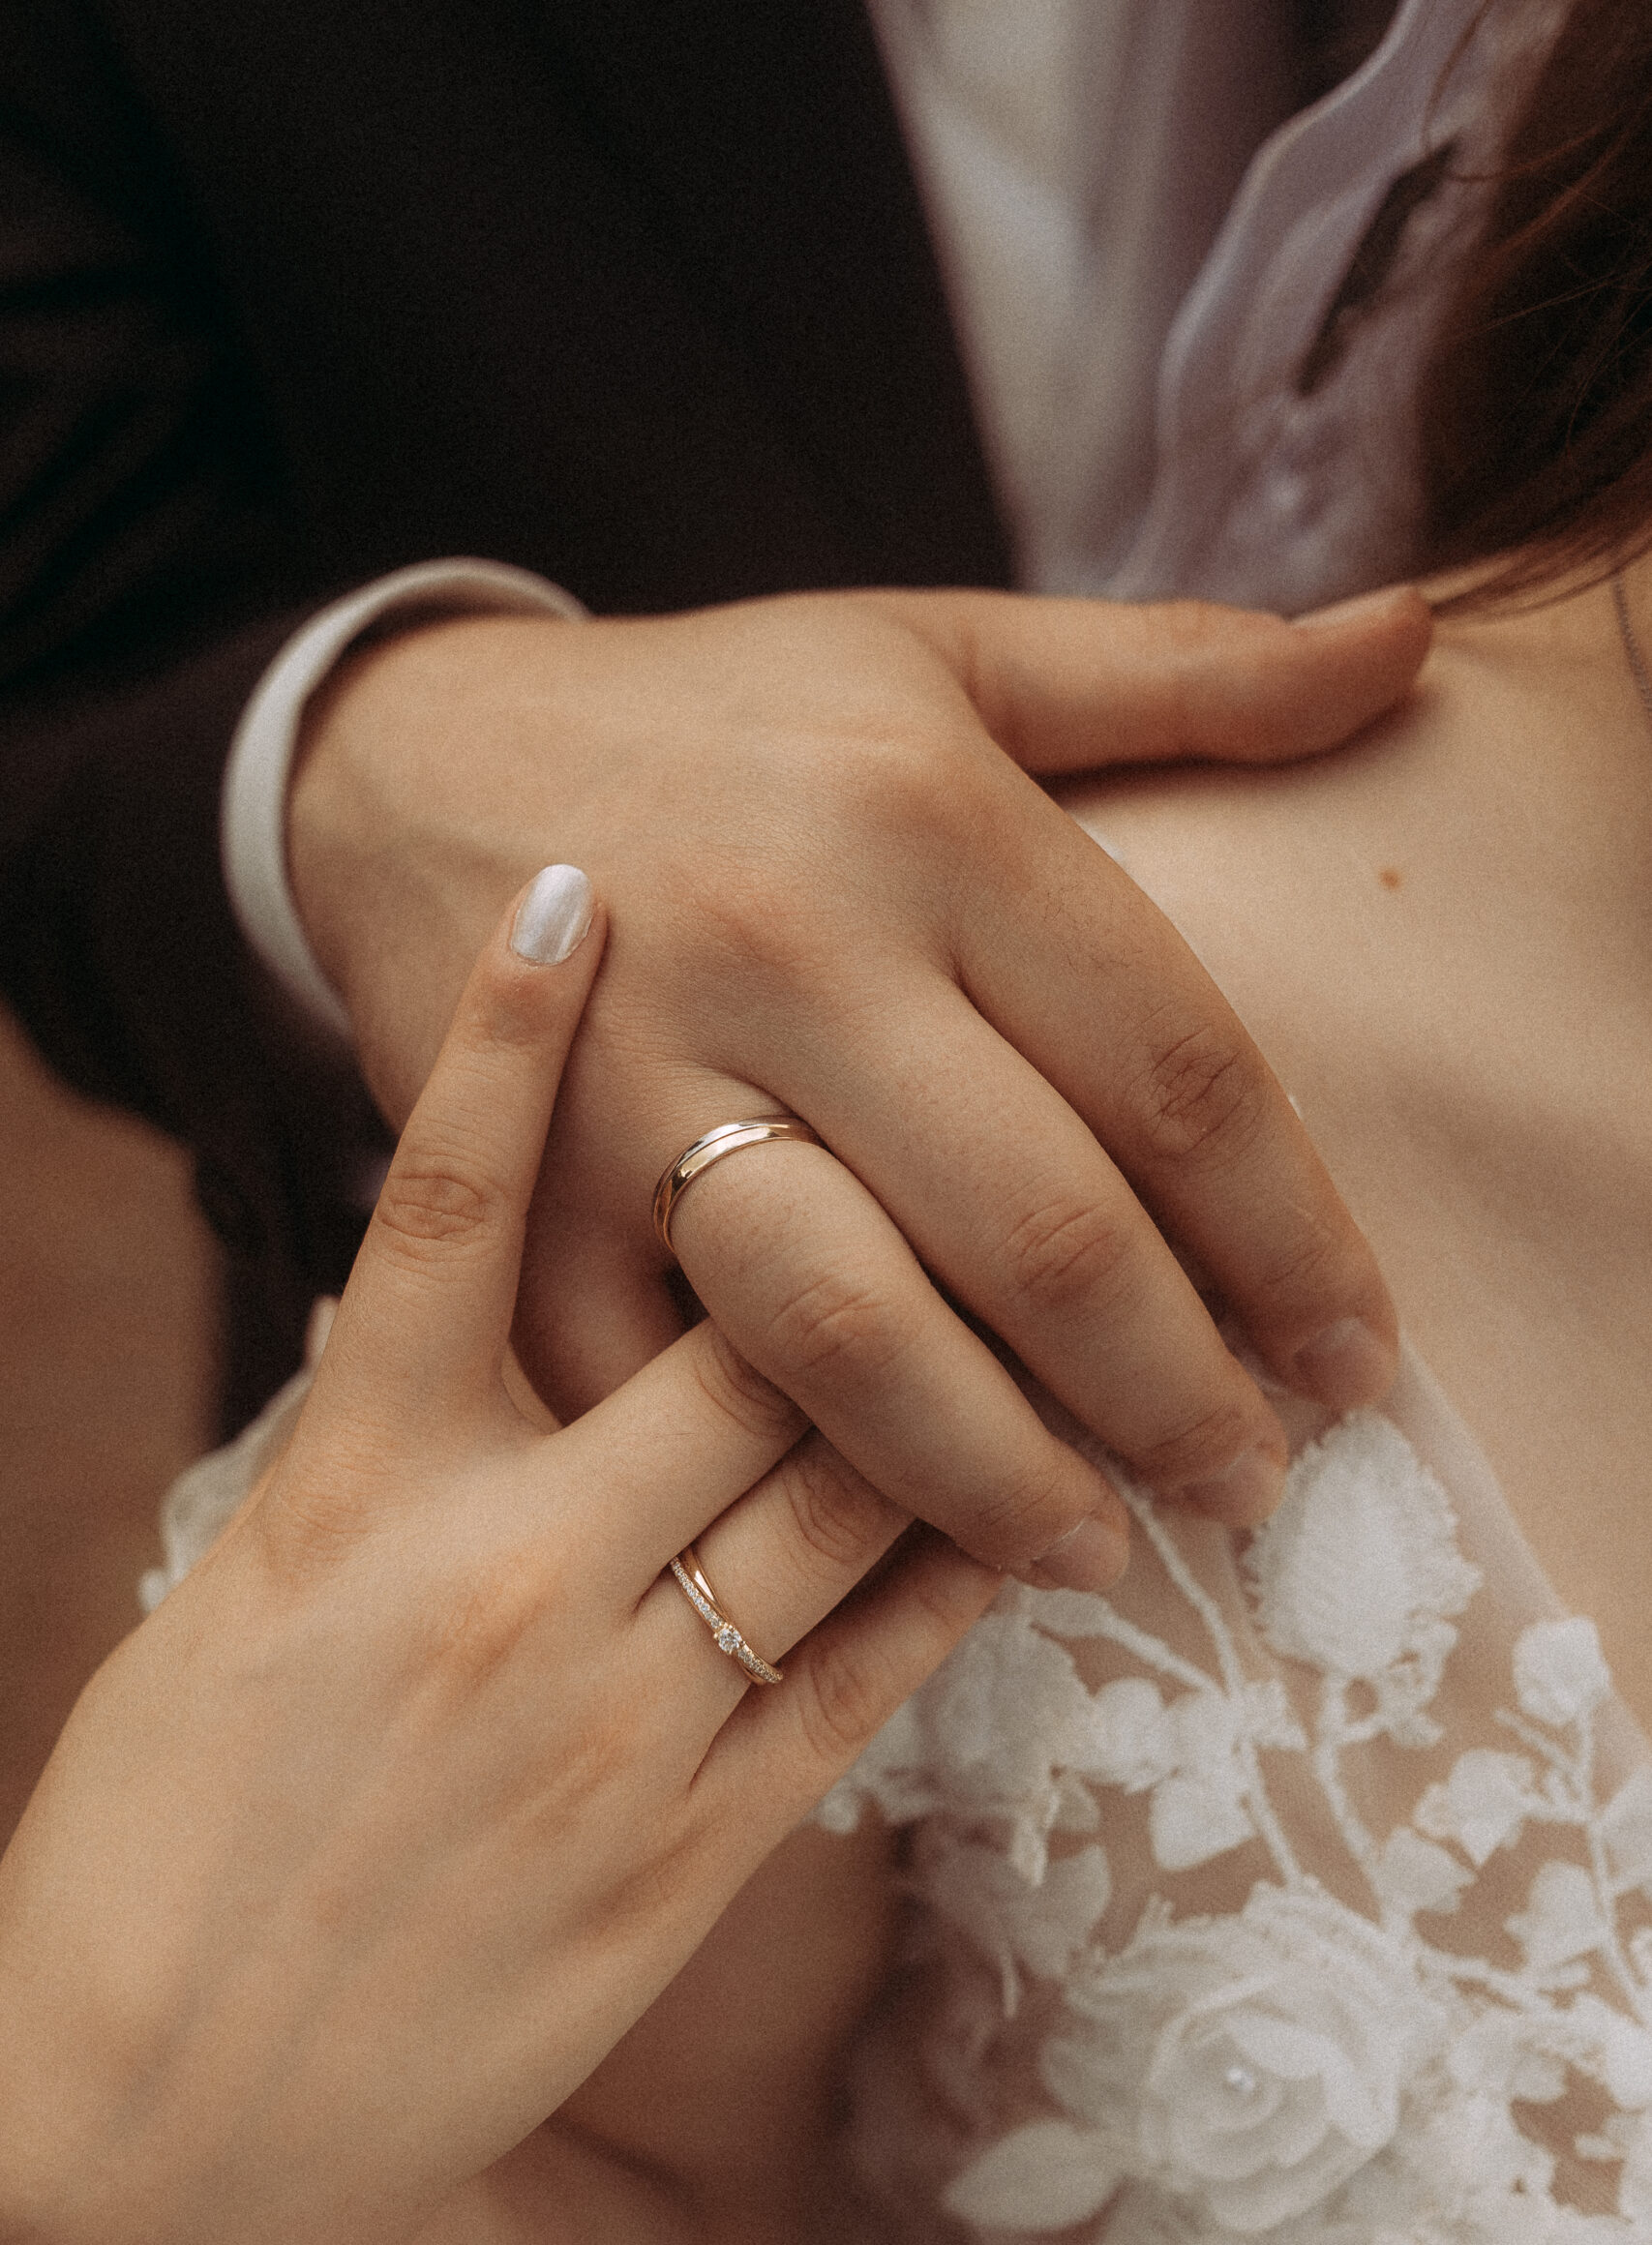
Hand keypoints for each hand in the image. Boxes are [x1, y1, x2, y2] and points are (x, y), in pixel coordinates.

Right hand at [0, 868, 995, 2244]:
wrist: (151, 2122)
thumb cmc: (167, 1830)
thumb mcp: (242, 1593)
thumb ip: (378, 1440)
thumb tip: (495, 1299)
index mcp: (348, 1485)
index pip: (432, 1207)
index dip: (497, 1032)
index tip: (569, 885)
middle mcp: (491, 1570)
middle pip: (729, 1327)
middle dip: (853, 1202)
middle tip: (961, 1082)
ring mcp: (605, 1713)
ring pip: (835, 1484)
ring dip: (962, 1376)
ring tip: (1076, 1288)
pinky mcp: (685, 1849)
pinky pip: (863, 1670)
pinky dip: (952, 1571)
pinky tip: (1040, 1500)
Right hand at [290, 586, 1423, 1584]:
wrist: (415, 758)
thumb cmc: (722, 722)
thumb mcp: (947, 651)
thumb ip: (1187, 671)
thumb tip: (1413, 635)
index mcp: (930, 815)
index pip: (1175, 1067)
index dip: (1295, 1240)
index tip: (1357, 1358)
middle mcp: (796, 948)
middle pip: (1042, 1231)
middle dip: (1176, 1396)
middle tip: (1250, 1484)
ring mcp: (640, 1085)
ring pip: (857, 1335)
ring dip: (999, 1478)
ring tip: (1096, 1551)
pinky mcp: (523, 1197)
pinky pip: (662, 1384)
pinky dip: (771, 1483)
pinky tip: (878, 1542)